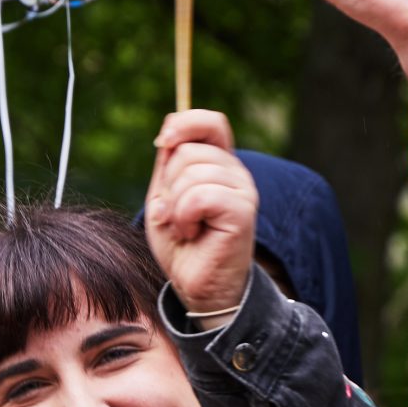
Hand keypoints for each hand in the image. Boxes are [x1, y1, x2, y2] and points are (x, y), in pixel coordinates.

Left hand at [145, 112, 259, 318]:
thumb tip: (167, 136)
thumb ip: (168, 163)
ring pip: (192, 173)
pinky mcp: (243, 211)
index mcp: (220, 164)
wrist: (196, 284)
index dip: (184, 125)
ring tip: (186, 227)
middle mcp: (237, 173)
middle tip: (177, 214)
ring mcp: (244, 191)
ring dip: (175, 206)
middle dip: (168, 184)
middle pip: (189, 150)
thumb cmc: (182, 242)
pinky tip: (192, 233)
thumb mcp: (165, 195)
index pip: (210, 123)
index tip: (163, 146)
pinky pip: (199, 196)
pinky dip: (184, 217)